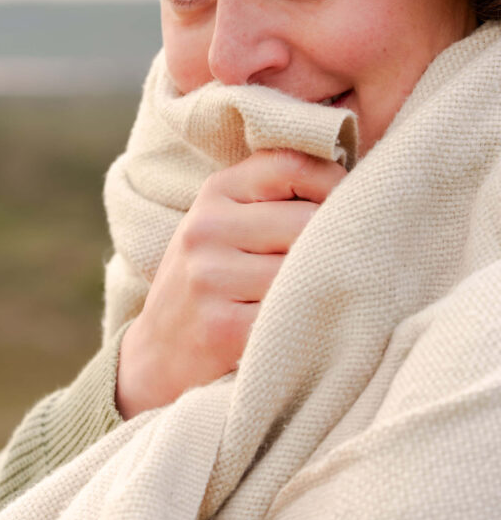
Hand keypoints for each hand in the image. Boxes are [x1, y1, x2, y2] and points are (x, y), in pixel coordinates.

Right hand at [116, 149, 345, 418]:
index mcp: (216, 191)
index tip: (349, 208)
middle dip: (338, 243)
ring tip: (327, 297)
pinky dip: (313, 324)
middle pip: (310, 220)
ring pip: (307, 270)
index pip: (294, 165)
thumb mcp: (228, 223)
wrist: (158, 354)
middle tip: (350, 263)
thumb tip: (362, 184)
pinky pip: (294, 315)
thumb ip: (277, 197)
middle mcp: (208, 227)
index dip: (336, 183)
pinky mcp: (222, 328)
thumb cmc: (213, 280)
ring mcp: (210, 277)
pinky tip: (308, 328)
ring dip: (329, 287)